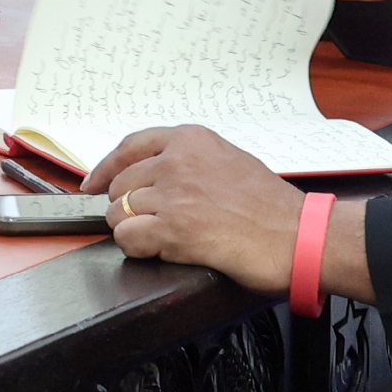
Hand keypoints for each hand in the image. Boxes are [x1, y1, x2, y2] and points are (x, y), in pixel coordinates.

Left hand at [81, 126, 309, 292]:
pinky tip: (161, 251)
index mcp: (191, 140)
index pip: (129, 146)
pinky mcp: (172, 228)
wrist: (298, 236)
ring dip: (133, 230)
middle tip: (149, 225)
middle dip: (127, 208)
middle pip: (120, 185)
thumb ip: (191, 161)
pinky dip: (138, 248)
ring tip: (163, 240)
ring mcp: (172, 194)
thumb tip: (157, 176)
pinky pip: (127, 238)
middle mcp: (176, 161)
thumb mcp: (230, 161)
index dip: (106, 168)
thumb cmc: (273, 208)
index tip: (93, 184)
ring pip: (118, 213)